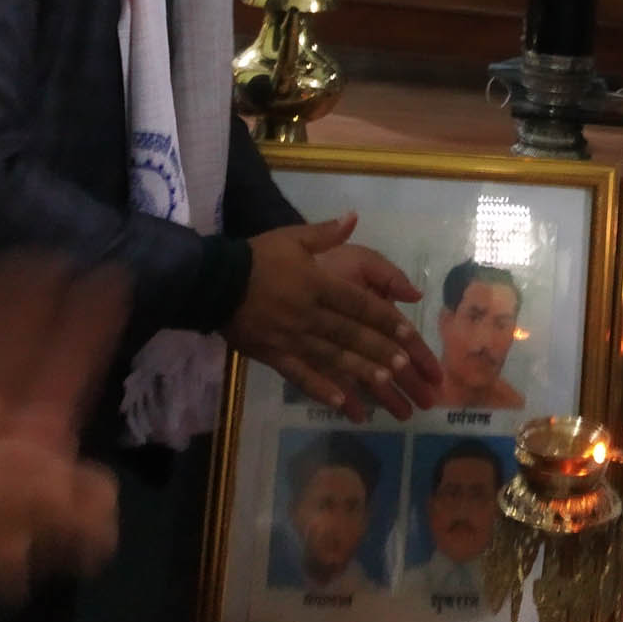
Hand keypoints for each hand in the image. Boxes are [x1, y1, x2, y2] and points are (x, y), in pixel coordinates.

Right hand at [223, 213, 429, 421]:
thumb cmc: (257, 257)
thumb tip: (354, 217)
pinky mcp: (274, 355)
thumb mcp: (292, 237)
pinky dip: (321, 389)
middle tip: (407, 368)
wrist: (213, 281)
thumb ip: (326, 232)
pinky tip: (342, 404)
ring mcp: (292, 338)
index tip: (409, 334)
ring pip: (332, 358)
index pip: (359, 304)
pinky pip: (300, 375)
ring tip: (386, 387)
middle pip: (351, 335)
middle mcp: (310, 314)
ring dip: (360, 373)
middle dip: (381, 351)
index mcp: (318, 284)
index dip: (385, 319)